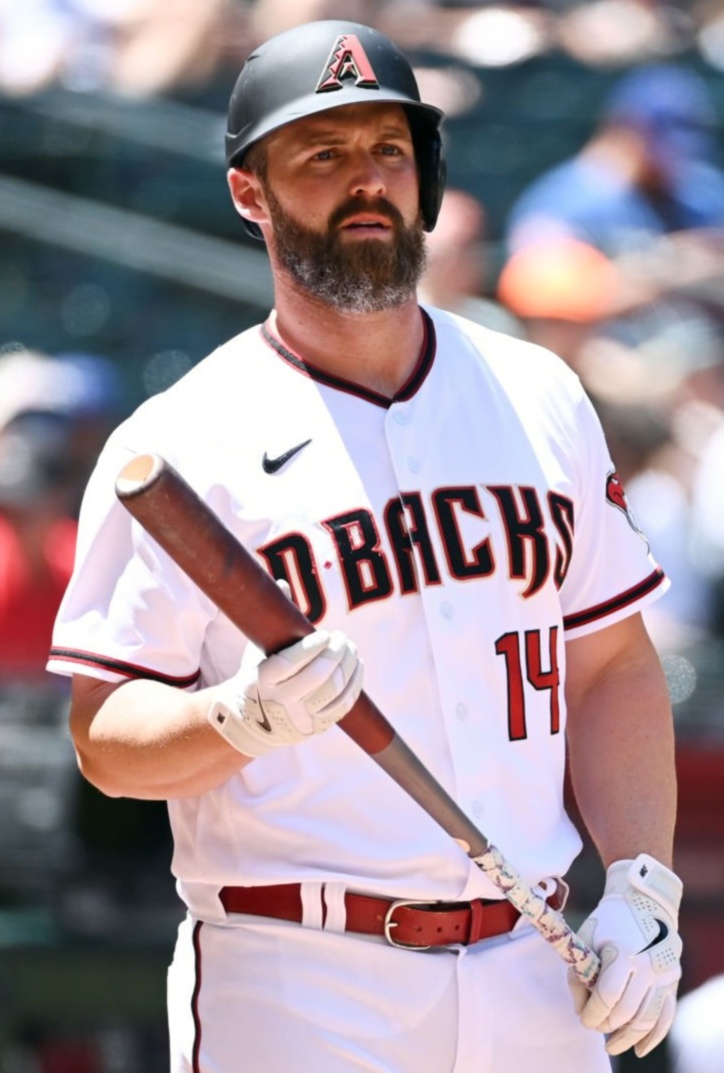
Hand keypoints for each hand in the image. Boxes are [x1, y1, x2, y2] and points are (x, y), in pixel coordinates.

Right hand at [208, 629, 362, 756]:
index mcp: (261, 681)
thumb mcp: (256, 651)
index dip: (312, 647)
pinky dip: (354, 683)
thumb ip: (270, 619)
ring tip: (350, 648)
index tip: (325, 633)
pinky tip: (357, 665)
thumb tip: (282, 584)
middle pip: (317, 677)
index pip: (290, 663)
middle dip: (336, 654)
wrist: (250, 722)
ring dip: (348, 666)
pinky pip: (342, 705)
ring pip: (333, 691)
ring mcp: (299, 717)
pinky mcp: (315, 727)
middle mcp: (279, 702)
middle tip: (342, 638)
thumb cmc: (256, 676)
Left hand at [569, 854, 682, 1057]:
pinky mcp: (673, 982)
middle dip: (606, 1025)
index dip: (592, 1013)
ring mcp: (664, 976)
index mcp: (623, 953)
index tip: (584, 1018)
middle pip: (626, 1012)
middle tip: (594, 1026)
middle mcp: (647, 966)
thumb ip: (580, 973)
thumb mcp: (586, 937)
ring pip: (647, 1020)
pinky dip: (653, 1036)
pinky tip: (638, 1048)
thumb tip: (582, 1007)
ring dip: (627, 1037)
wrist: (644, 901)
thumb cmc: (609, 920)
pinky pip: (665, 1017)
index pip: (607, 996)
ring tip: (612, 1045)